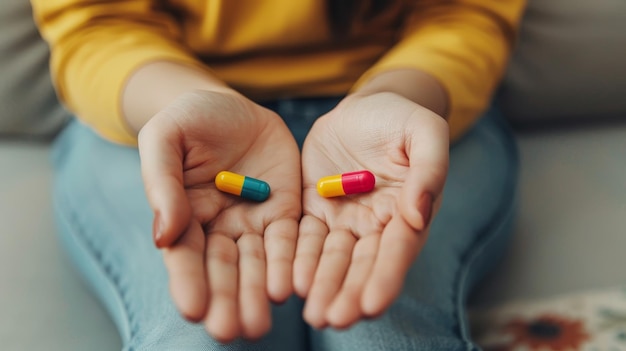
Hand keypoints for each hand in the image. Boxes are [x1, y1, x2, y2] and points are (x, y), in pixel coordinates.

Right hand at [138, 90, 300, 341]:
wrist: (233, 106)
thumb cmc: (190, 121)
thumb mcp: (166, 139)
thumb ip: (163, 183)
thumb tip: (163, 235)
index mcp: (184, 215)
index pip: (185, 255)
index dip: (188, 281)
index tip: (193, 308)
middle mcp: (219, 228)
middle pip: (222, 270)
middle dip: (225, 300)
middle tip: (230, 331)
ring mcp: (253, 221)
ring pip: (256, 264)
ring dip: (257, 293)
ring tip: (259, 323)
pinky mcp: (284, 211)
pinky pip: (288, 240)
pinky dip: (289, 263)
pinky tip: (290, 286)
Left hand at [294, 92, 448, 328]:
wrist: (363, 109)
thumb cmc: (400, 119)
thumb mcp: (424, 132)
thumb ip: (430, 168)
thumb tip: (419, 214)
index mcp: (408, 211)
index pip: (398, 250)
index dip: (385, 277)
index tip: (371, 304)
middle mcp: (376, 225)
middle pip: (363, 264)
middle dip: (349, 292)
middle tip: (334, 319)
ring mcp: (343, 220)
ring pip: (332, 259)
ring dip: (323, 286)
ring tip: (313, 313)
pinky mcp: (314, 209)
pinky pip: (304, 238)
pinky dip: (299, 260)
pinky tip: (291, 281)